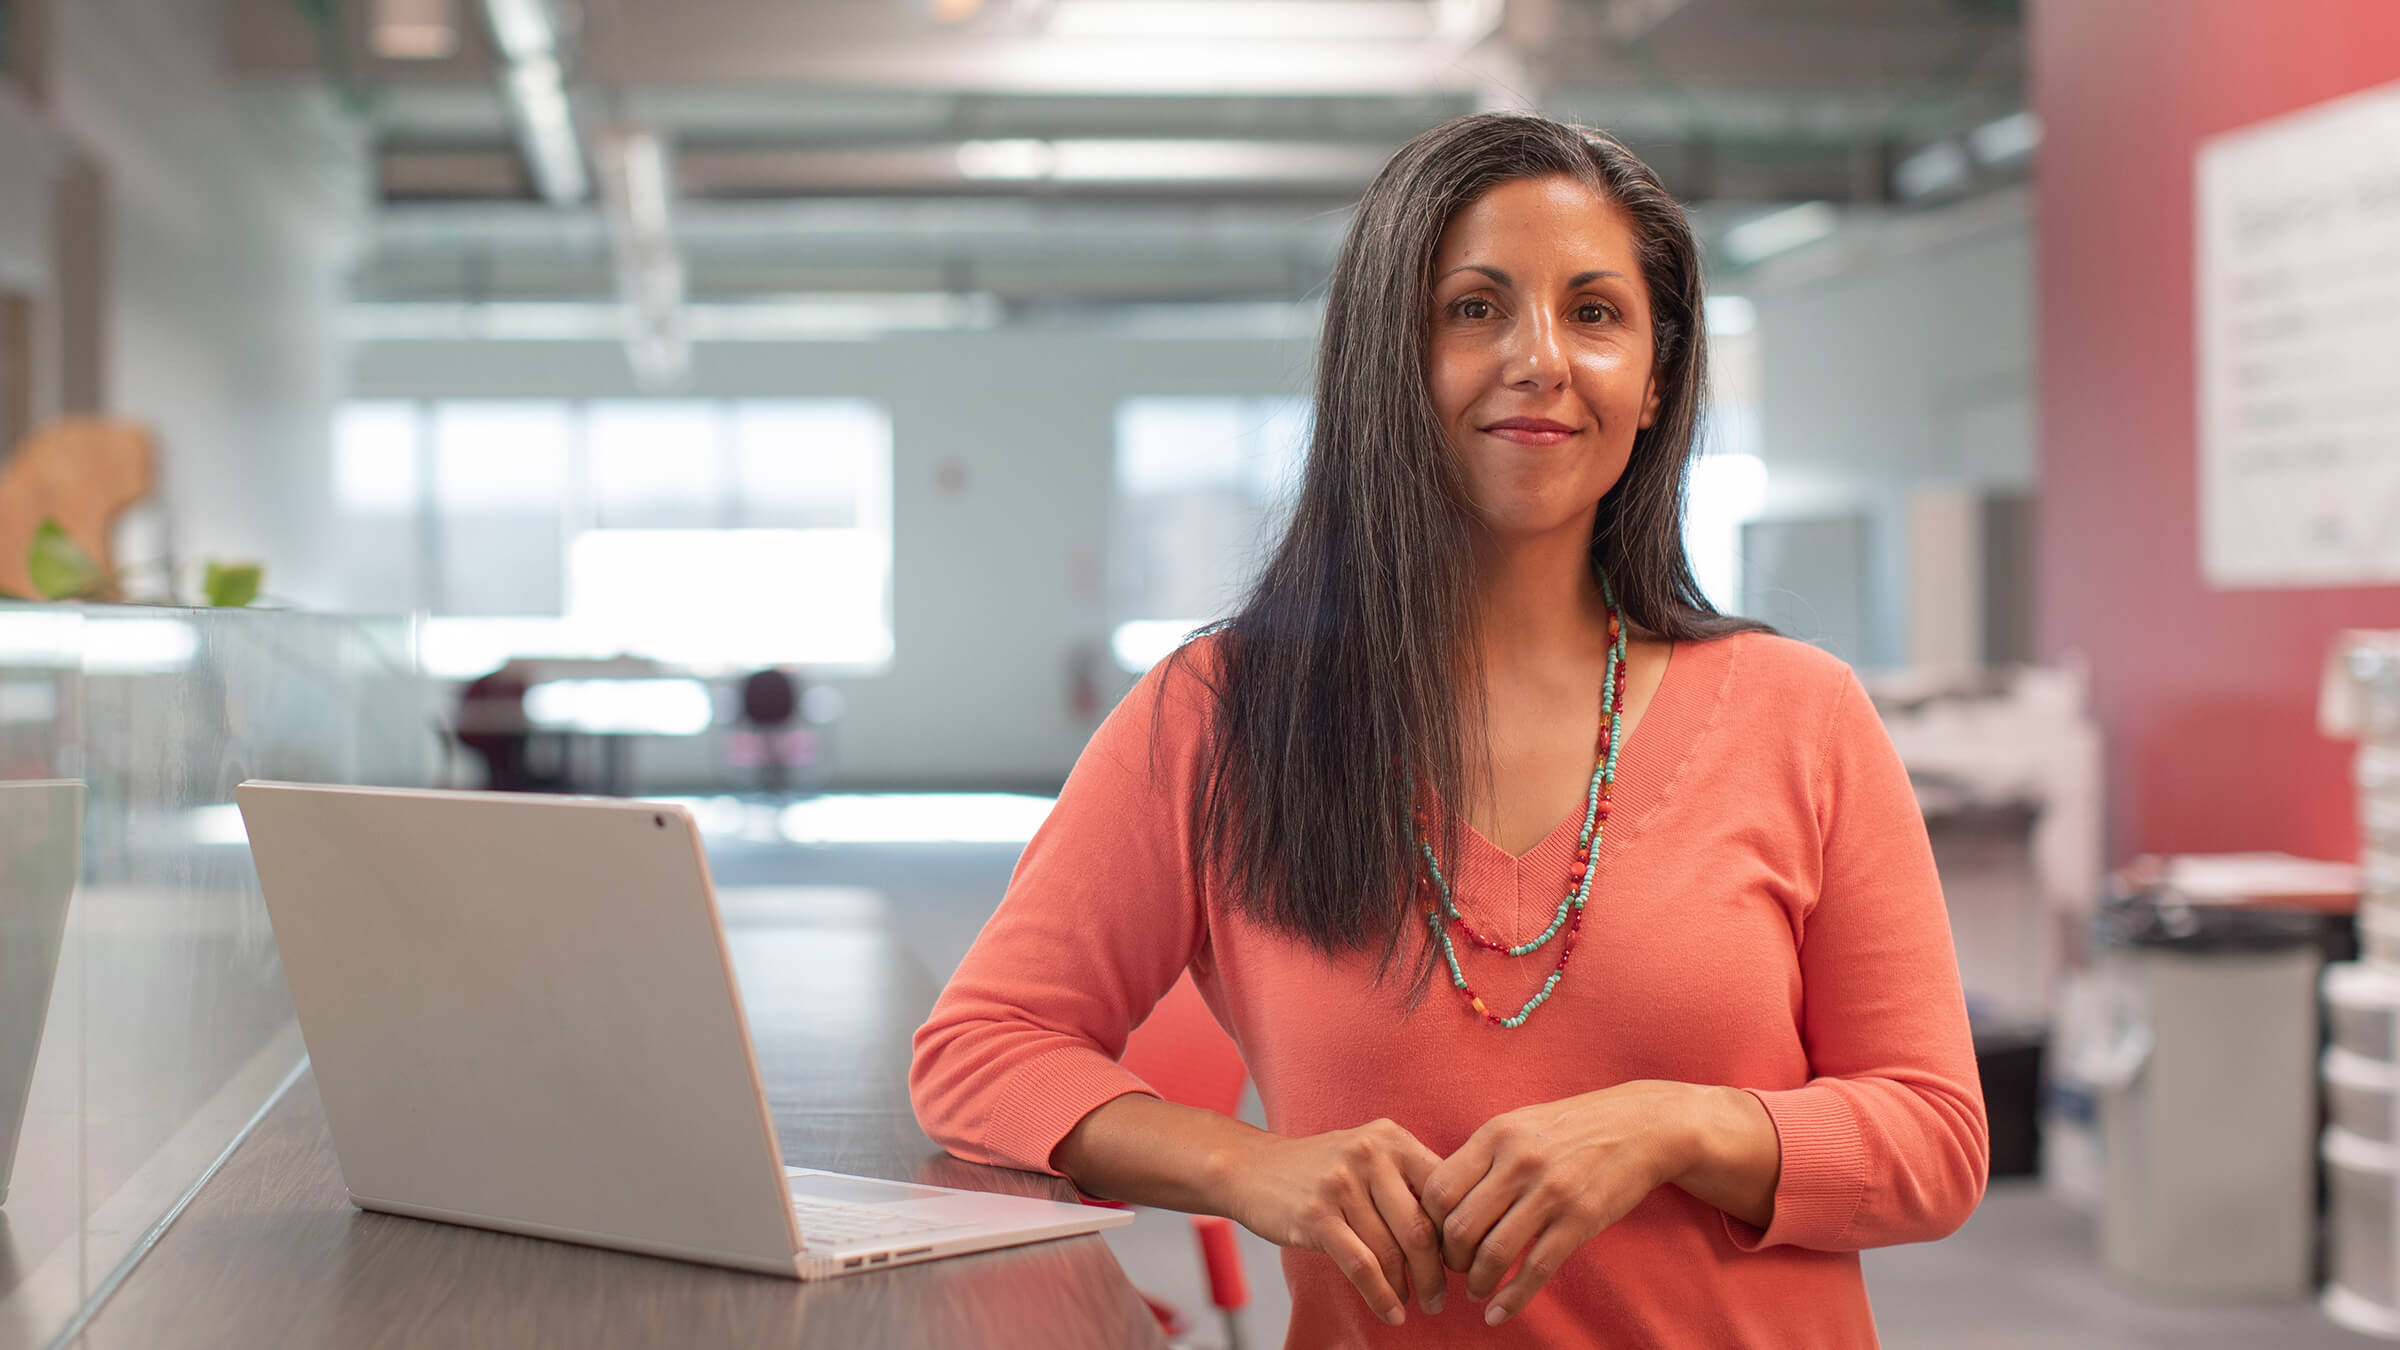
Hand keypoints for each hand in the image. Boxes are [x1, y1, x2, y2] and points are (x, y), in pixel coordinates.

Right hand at [1220, 1118, 1449, 1325]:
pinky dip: (1381, 1296)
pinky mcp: (1316, 1216)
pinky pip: (1361, 1266)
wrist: (1250, 1167)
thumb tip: (1458, 1228)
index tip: (1460, 1262)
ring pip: (1391, 1251)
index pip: (1443, 1192)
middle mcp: (1370, 1154)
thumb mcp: (1367, 1153)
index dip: (1457, 1234)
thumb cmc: (1319, 1169)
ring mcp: (1341, 1184)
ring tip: (1414, 1304)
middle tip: (1442, 1297)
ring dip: (1407, 1288)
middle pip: (1421, 1228)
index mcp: (1391, 1138)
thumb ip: (1407, 1178)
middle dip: (1436, 1272)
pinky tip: (1391, 1312)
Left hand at [1417, 1081, 1700, 1326]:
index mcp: (1495, 1135)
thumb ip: (1481, 1158)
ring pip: (1493, 1253)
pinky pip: (1536, 1269)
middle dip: (1450, 1260)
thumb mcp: (1518, 1125)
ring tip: (1477, 1290)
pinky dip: (1512, 1299)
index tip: (1436, 1240)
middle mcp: (1518, 1162)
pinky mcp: (1580, 1219)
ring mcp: (1551, 1191)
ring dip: (1477, 1282)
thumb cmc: (1570, 1128)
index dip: (1429, 1225)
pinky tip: (1498, 1313)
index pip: (1438, 1190)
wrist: (1639, 1126)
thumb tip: (1439, 1201)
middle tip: (1457, 1269)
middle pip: (1459, 1227)